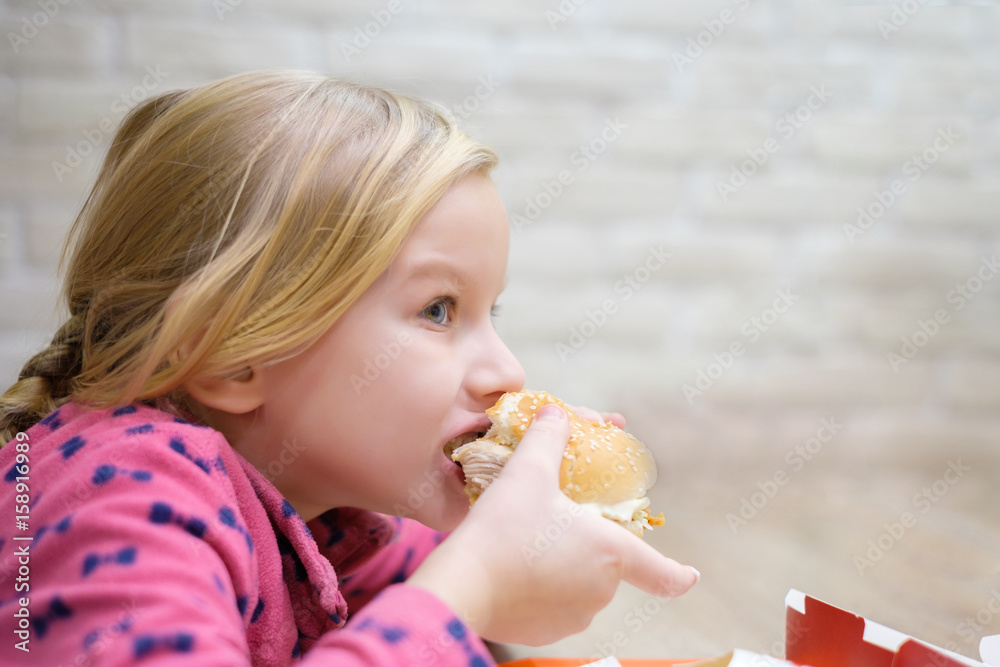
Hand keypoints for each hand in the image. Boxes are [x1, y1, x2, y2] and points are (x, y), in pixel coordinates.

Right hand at [407, 404, 698, 644]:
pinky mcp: (544, 633)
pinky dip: (539, 589)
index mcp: (610, 552)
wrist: (461, 584)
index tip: (691, 576)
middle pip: (604, 566)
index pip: (661, 572)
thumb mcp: (528, 471)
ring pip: (577, 586)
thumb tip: (557, 414)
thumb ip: (549, 439)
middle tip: (549, 523)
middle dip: (585, 546)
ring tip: (525, 544)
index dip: (679, 574)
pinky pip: (551, 606)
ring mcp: (573, 617)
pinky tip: (512, 569)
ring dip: (562, 567)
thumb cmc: (504, 527)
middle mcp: (600, 591)